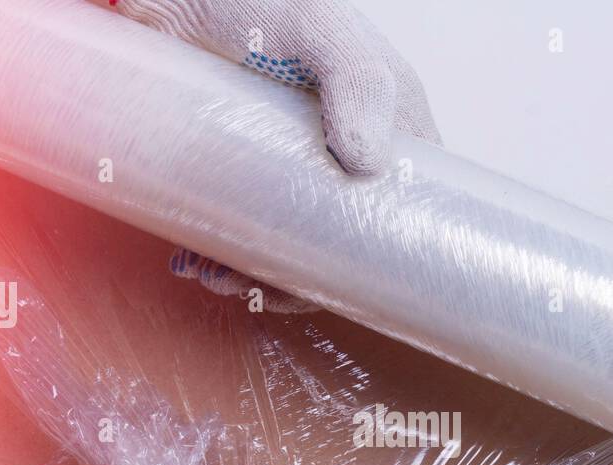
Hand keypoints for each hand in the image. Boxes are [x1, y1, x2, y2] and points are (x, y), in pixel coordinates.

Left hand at [108, 0, 441, 311]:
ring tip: (218, 274)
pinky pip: (244, 231)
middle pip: (346, 239)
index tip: (356, 284)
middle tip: (267, 287)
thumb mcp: (320, 29)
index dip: (394, 250)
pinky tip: (200, 261)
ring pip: (292, 244)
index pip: (412, 201)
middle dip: (310, 276)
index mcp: (386, 119)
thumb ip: (357, 82)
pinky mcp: (238, 172)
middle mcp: (343, 149)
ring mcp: (288, 165)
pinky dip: (225, 256)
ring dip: (260, 273)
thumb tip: (369, 165)